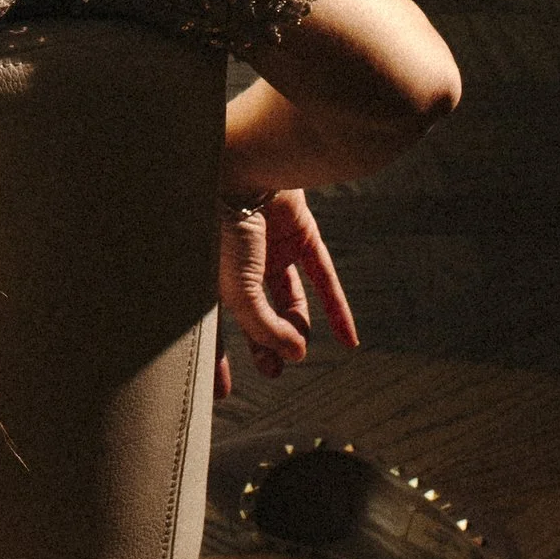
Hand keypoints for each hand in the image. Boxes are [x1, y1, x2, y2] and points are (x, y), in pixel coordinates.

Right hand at [215, 187, 356, 396]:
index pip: (211, 325)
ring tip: (301, 349)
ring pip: (288, 297)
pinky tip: (349, 338)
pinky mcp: (301, 234)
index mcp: (209, 274)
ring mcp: (271, 248)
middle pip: (253, 313)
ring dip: (297, 326)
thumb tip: (296, 355)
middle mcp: (239, 262)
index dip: (217, 359)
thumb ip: (264, 327)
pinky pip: (323, 277)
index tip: (224, 391)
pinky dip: (336, 307)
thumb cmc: (224, 226)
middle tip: (274, 370)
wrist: (246, 167)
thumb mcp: (236, 289)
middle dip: (263, 344)